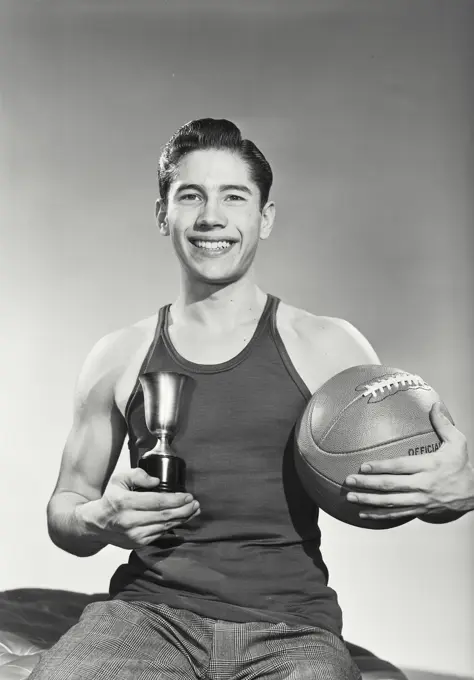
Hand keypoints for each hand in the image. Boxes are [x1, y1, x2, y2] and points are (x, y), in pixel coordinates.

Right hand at [81, 468, 199, 548]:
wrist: (97, 524)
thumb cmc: (111, 499)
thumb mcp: (119, 480)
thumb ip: (138, 475)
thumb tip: (156, 481)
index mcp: (125, 502)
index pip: (157, 502)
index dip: (176, 500)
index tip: (188, 496)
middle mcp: (129, 520)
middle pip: (164, 516)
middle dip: (184, 510)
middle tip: (195, 503)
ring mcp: (134, 534)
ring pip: (164, 526)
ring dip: (182, 519)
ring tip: (193, 510)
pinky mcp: (138, 543)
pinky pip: (160, 533)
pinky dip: (173, 526)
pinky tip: (181, 519)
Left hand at [344, 402, 473, 521]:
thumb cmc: (462, 466)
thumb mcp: (457, 442)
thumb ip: (443, 424)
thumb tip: (434, 404)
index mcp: (430, 466)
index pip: (401, 467)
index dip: (381, 467)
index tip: (364, 465)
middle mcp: (423, 485)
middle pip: (391, 486)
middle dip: (368, 484)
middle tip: (349, 480)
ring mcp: (420, 500)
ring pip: (390, 502)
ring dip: (369, 500)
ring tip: (351, 497)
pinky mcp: (420, 510)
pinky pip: (396, 514)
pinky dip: (379, 515)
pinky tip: (364, 513)